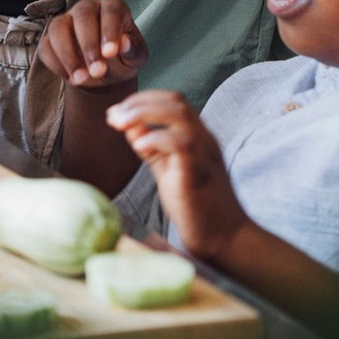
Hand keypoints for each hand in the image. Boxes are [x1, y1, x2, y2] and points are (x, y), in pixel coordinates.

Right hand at [38, 0, 148, 89]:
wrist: (106, 72)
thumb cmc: (123, 58)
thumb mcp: (135, 56)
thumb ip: (133, 49)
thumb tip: (124, 43)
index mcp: (113, 7)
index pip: (111, 11)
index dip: (109, 31)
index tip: (110, 54)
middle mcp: (87, 8)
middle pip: (82, 16)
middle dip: (88, 45)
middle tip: (97, 71)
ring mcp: (66, 20)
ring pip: (58, 28)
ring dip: (68, 55)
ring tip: (81, 79)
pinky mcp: (50, 38)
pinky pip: (45, 46)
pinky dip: (55, 64)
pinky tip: (70, 78)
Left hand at [107, 90, 250, 264]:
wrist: (224, 239)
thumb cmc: (196, 205)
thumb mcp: (168, 169)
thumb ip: (151, 147)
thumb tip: (128, 125)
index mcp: (198, 137)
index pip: (173, 101)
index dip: (143, 100)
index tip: (118, 111)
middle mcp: (204, 140)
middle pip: (176, 102)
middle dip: (139, 103)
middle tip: (113, 116)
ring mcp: (204, 155)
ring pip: (179, 115)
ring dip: (144, 113)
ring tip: (120, 123)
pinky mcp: (198, 173)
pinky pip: (181, 145)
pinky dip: (156, 138)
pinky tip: (139, 147)